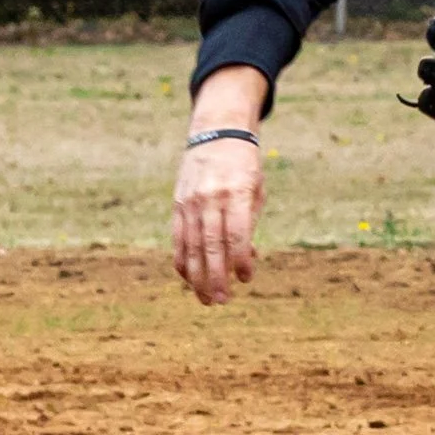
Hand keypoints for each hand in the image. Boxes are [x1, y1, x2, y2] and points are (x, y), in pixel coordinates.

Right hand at [172, 139, 263, 304]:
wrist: (215, 134)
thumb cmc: (244, 167)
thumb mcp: (256, 190)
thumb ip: (249, 223)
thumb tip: (246, 260)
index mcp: (236, 193)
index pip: (236, 233)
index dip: (240, 259)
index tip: (246, 279)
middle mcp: (210, 198)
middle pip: (210, 244)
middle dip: (216, 276)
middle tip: (222, 300)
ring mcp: (190, 202)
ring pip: (191, 245)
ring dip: (198, 276)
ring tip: (207, 299)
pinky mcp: (178, 205)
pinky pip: (178, 238)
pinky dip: (183, 261)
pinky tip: (189, 280)